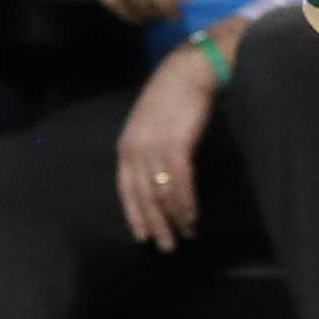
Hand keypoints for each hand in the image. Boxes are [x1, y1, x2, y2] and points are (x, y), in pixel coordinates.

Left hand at [114, 44, 216, 252]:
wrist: (190, 71)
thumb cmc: (173, 95)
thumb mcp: (150, 124)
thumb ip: (147, 149)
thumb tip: (155, 177)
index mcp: (126, 145)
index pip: (125, 189)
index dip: (135, 214)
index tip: (143, 237)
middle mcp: (135, 150)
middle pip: (143, 196)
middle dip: (155, 224)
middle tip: (167, 247)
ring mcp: (154, 149)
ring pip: (161, 194)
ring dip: (174, 218)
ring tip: (186, 234)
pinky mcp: (176, 147)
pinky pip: (180, 184)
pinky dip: (186, 204)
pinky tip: (193, 216)